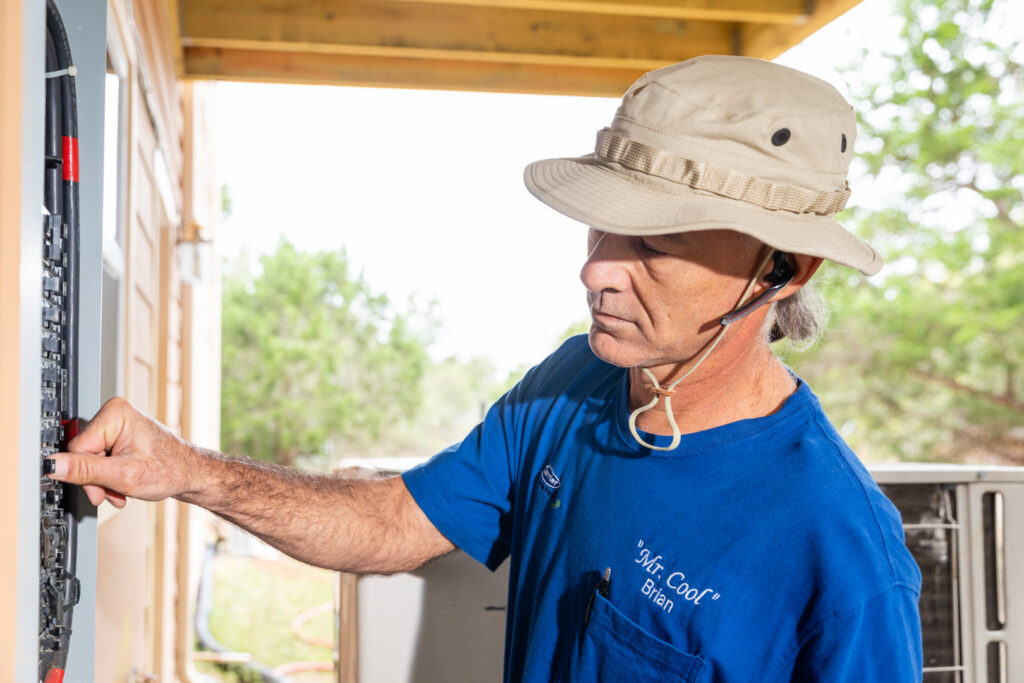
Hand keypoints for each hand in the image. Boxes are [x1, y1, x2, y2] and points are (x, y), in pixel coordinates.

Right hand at [47, 397, 200, 507]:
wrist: (191, 474)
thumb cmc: (170, 470)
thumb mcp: (123, 475)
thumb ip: (85, 470)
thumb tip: (53, 465)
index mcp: (114, 413)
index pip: (76, 448)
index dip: (85, 474)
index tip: (99, 490)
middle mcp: (115, 414)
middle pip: (83, 454)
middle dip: (96, 479)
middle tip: (112, 493)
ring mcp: (117, 425)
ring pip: (90, 460)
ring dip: (103, 481)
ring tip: (122, 490)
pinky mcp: (119, 436)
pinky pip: (101, 459)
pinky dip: (109, 476)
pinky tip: (122, 484)